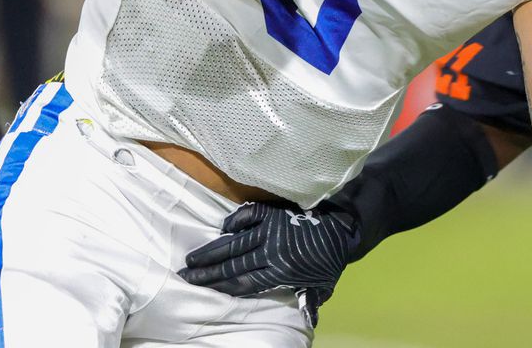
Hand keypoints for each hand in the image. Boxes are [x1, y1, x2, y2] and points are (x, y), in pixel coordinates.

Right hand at [178, 200, 359, 305]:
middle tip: (185, 275)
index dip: (223, 287)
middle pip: (234, 264)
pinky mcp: (276, 212)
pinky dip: (236, 220)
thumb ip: (310, 300)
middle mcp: (272, 252)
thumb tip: (306, 319)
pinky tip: (223, 228)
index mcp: (281, 272)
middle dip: (208, 272)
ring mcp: (273, 230)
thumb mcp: (324, 284)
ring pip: (236, 242)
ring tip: (193, 258)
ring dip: (213, 250)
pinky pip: (251, 215)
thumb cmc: (332, 257)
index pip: (245, 283)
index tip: (204, 290)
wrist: (346, 224)